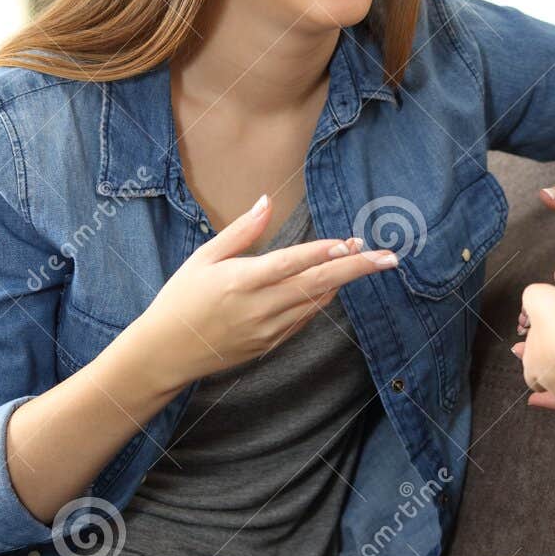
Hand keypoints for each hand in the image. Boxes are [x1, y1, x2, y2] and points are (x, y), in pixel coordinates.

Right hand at [121, 194, 399, 391]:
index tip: (351, 240)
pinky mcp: (270, 344)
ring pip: (316, 303)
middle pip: (317, 285)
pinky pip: (305, 319)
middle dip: (356, 269)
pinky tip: (336, 283)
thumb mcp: (203, 258)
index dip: (322, 252)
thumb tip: (267, 201)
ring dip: (344, 281)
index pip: (290, 263)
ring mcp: (267, 330)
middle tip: (389, 257)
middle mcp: (258, 308)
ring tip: (369, 260)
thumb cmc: (180, 299)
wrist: (165, 354)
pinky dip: (324, 299)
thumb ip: (241, 231)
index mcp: (239, 282)